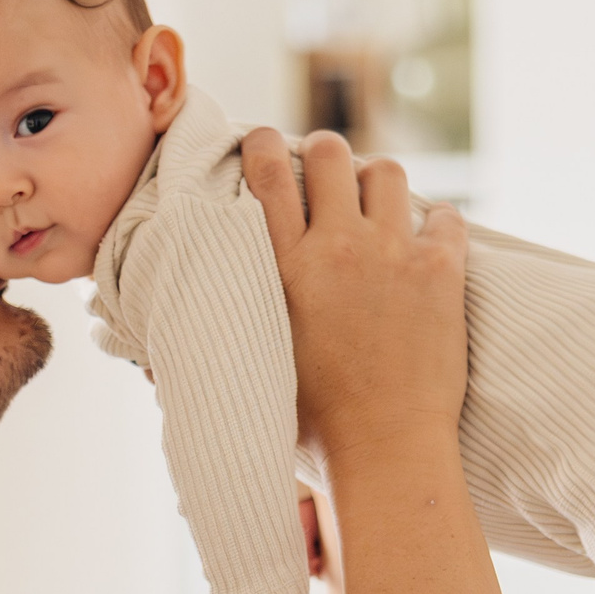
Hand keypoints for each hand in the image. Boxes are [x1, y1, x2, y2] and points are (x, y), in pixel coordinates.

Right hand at [242, 128, 467, 463]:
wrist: (387, 451)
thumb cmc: (314, 428)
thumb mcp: (254, 373)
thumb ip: (213, 347)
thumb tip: (147, 362)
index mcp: (286, 267)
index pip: (267, 174)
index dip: (266, 145)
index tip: (267, 142)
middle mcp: (339, 247)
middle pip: (331, 154)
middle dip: (329, 154)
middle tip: (331, 172)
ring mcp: (394, 254)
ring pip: (389, 173)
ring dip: (381, 184)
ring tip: (379, 206)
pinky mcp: (442, 271)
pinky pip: (447, 216)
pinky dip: (438, 226)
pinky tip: (429, 246)